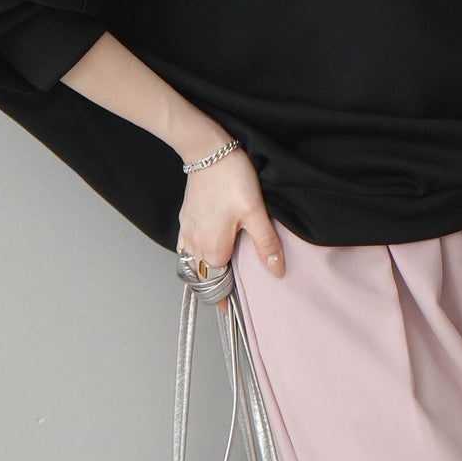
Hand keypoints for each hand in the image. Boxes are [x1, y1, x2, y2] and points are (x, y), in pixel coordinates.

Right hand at [177, 139, 286, 297]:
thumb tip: (277, 272)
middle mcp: (194, 247)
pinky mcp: (184, 222)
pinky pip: (186, 250)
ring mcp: (186, 234)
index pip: (218, 288)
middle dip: (217, 289)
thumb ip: (266, 245)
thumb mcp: (256, 213)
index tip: (236, 310)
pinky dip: (196, 258)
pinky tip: (209, 251)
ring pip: (193, 266)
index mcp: (213, 250)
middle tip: (234, 294)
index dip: (229, 299)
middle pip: (204, 280)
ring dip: (206, 274)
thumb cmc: (232, 178)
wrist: (207, 151)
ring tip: (223, 276)